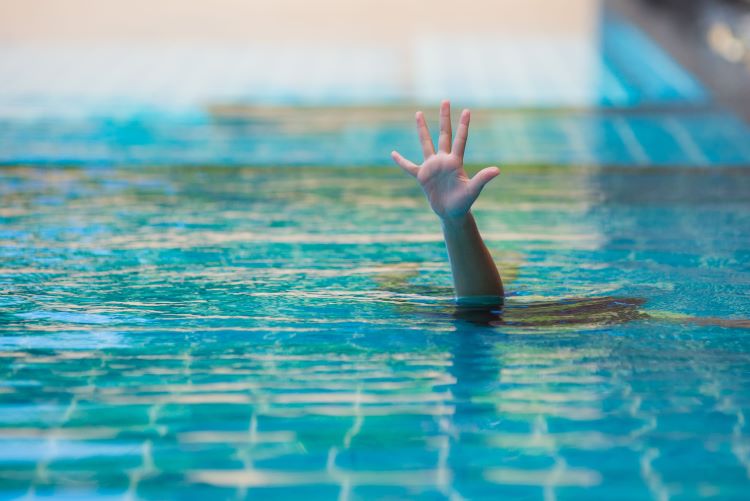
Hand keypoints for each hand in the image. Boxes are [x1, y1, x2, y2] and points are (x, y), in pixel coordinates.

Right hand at [391, 100, 499, 219]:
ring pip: (426, 143)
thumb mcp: (473, 190)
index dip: (463, 125)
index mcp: (455, 162)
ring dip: (422, 129)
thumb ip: (483, 178)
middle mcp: (444, 160)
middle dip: (444, 118)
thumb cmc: (464, 202)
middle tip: (445, 101)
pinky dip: (401, 162)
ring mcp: (432, 167)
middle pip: (444, 134)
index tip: (467, 110)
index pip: (460, 139)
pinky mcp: (422, 177)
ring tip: (419, 113)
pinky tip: (393, 154)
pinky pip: (409, 167)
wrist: (452, 213)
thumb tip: (497, 170)